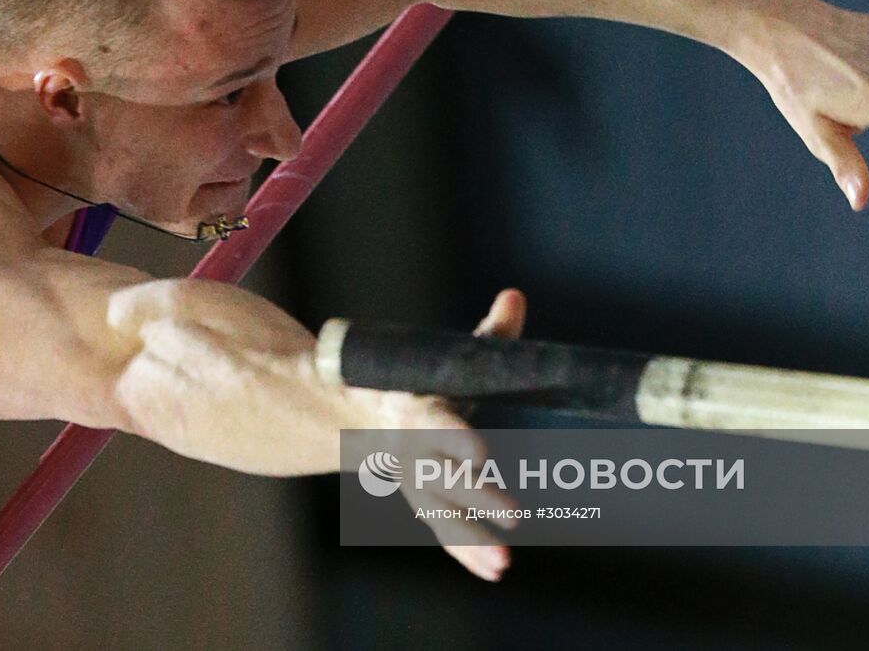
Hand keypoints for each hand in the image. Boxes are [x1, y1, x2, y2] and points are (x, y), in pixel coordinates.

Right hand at [397, 289, 527, 581]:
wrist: (354, 409)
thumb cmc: (417, 377)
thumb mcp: (446, 354)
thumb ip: (487, 334)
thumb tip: (515, 297)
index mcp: (415, 406)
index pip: (436, 424)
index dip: (454, 439)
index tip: (480, 455)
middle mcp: (410, 448)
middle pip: (442, 476)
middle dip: (475, 496)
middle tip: (514, 514)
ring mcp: (413, 478)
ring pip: (439, 511)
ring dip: (471, 538)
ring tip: (505, 564)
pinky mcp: (423, 497)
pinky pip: (444, 528)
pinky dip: (469, 551)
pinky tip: (496, 571)